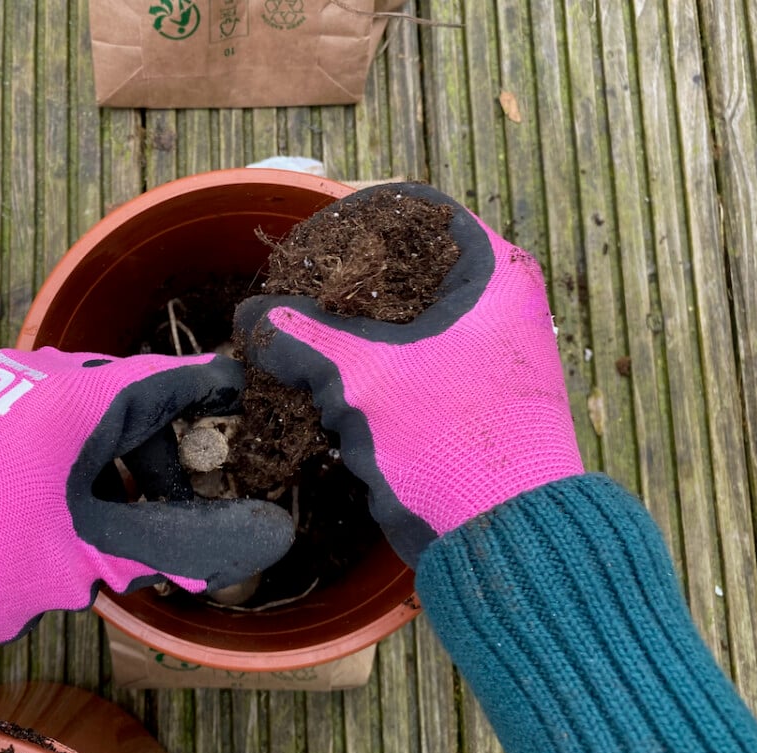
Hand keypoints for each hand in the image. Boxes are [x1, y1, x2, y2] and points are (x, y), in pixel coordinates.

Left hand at [0, 348, 293, 655]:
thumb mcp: (81, 560)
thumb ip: (173, 546)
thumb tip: (265, 541)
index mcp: (74, 397)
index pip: (168, 379)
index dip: (210, 390)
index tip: (240, 398)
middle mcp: (27, 374)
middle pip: (117, 394)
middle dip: (148, 450)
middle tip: (159, 509)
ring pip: (62, 406)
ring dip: (93, 454)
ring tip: (90, 518)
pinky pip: (13, 415)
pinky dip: (43, 451)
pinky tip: (26, 504)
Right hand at [234, 183, 582, 566]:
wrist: (506, 539)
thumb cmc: (452, 443)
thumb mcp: (365, 380)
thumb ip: (301, 337)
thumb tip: (250, 317)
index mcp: (492, 275)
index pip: (416, 209)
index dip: (355, 217)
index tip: (307, 242)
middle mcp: (495, 304)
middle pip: (403, 264)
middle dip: (340, 283)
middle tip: (291, 293)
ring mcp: (483, 353)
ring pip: (400, 318)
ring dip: (347, 328)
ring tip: (298, 337)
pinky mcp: (465, 396)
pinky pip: (403, 361)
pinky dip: (363, 365)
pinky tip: (321, 380)